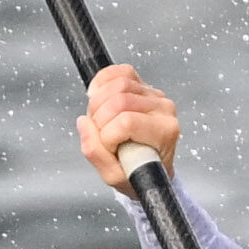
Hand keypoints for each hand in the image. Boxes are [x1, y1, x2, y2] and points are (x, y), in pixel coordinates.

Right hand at [76, 65, 180, 192]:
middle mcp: (164, 109)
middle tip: (99, 133)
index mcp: (164, 132)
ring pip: (117, 84)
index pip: (126, 122)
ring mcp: (155, 94)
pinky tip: (97, 96)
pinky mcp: (143, 84)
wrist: (149, 166)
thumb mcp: (115, 177)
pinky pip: (119, 71)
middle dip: (99, 119)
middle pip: (119, 100)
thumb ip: (97, 154)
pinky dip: (102, 81)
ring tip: (99, 120)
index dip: (107, 136)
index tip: (108, 148)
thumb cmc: (137, 171)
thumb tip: (84, 123)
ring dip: (97, 103)